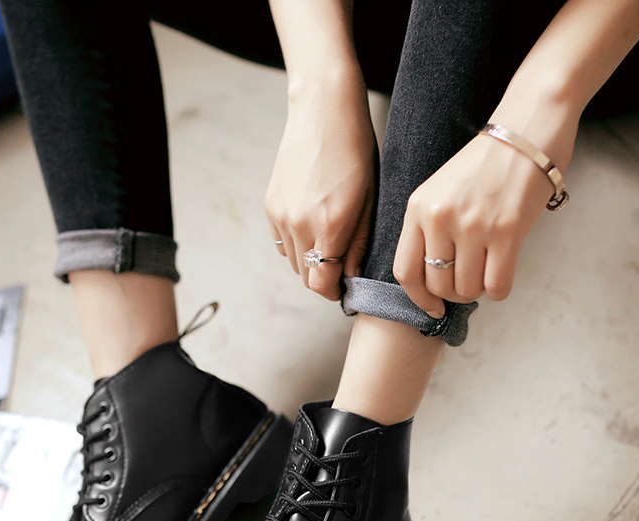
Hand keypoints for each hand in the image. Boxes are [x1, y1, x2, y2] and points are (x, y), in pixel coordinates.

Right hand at [265, 79, 376, 300]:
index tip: (344, 286)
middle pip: (306, 277)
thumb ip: (358, 244)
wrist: (323, 112)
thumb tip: (350, 276)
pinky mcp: (270, 206)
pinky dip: (296, 244)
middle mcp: (300, 226)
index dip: (334, 292)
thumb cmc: (356, 152)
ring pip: (293, 262)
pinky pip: (282, 242)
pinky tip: (311, 224)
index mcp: (329, 227)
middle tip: (341, 265)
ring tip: (328, 241)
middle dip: (323, 278)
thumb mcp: (368, 200)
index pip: (321, 284)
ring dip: (310, 261)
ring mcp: (281, 216)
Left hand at [393, 123, 575, 317]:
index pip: (405, 271)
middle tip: (466, 285)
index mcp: (419, 208)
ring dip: (477, 291)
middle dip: (452, 294)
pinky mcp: (507, 231)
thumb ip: (429, 228)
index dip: (417, 298)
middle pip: (438, 284)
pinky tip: (502, 275)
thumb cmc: (484, 162)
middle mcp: (441, 218)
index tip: (431, 307)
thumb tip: (431, 277)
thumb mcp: (439, 190)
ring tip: (485, 274)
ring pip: (467, 288)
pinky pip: (496, 285)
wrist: (527, 127)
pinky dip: (499, 289)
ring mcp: (473, 225)